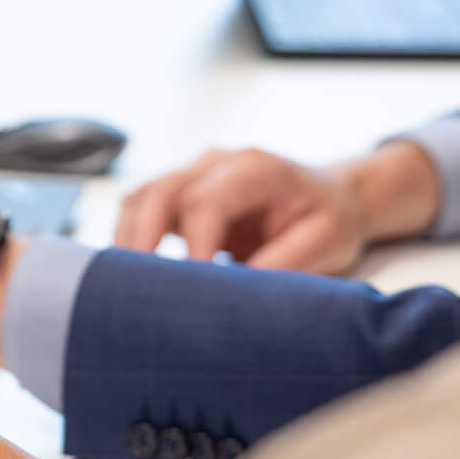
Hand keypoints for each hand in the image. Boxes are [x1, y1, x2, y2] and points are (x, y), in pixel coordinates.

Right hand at [112, 140, 442, 273]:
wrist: (332, 197)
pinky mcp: (181, 195)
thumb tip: (237, 295)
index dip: (193, 245)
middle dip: (142, 241)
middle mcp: (217, 163)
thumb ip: (283, 264)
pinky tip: (133, 275)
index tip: (193, 289)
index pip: (205, 201)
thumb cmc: (331, 217)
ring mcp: (194, 175)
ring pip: (141, 198)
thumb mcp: (325, 243)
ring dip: (128, 240)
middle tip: (139, 290)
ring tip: (127, 286)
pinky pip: (140, 210)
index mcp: (256, 168)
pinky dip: (130, 239)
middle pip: (160, 192)